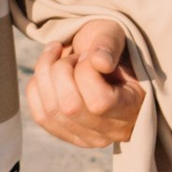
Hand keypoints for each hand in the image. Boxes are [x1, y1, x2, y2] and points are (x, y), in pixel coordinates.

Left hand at [26, 18, 146, 151]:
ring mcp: (89, 137)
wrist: (100, 57)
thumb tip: (100, 63)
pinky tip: (47, 73)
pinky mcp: (68, 135)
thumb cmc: (110, 45)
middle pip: (70, 108)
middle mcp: (113, 130)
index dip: (85, 71)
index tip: (90, 54)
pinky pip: (41, 116)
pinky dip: (37, 88)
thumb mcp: (114, 34)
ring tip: (60, 59)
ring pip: (51, 111)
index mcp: (134, 106)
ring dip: (46, 75)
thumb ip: (109, 44)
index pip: (99, 102)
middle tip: (73, 55)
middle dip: (61, 70)